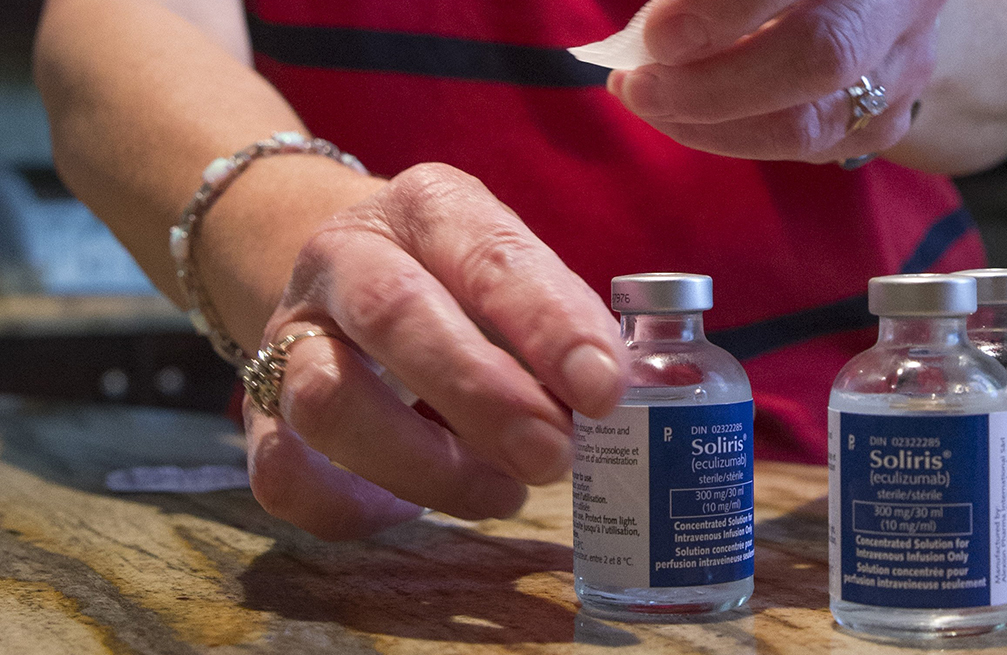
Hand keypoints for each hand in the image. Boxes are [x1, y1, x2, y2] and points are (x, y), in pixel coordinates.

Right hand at [243, 163, 628, 539]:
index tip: (603, 389)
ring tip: (502, 492)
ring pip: (329, 402)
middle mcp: (344, 258)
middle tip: (553, 457)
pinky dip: (352, 508)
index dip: (549, 325)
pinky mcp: (260, 412)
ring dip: (426, 466)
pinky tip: (413, 509)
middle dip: (483, 397)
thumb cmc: (456, 282)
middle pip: (396, 315)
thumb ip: (556, 323)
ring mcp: (291, 335)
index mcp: (426, 208)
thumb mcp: (510, 271)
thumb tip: (605, 401)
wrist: (346, 275)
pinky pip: (284, 475)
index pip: (490, 256)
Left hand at [608, 0, 943, 162]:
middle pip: (822, 58)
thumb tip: (656, 36)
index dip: (726, 12)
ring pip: (812, 124)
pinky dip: (733, 137)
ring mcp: (905, 70)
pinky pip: (807, 150)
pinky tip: (683, 115)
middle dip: (715, 85)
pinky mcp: (887, 121)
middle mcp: (902, 7)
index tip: (659, 35)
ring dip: (711, 124)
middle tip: (641, 87)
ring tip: (646, 99)